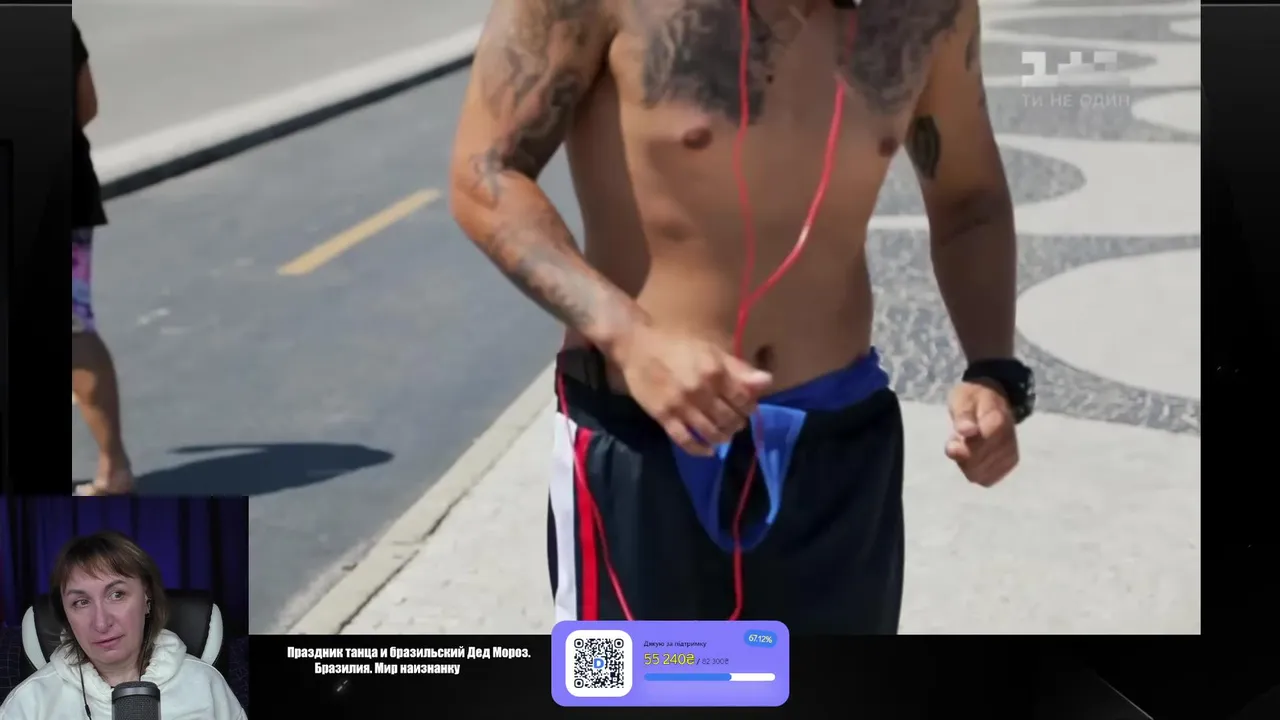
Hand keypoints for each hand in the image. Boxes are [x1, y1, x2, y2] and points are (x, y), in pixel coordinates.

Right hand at [614, 326, 771, 455]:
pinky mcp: (664, 417)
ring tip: (723, 435)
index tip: (746, 407)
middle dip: (737, 423)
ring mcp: (681, 406)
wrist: (636, 347)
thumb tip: (767, 382)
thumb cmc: (677, 345)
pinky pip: (685, 440)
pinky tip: (707, 450)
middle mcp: (700, 391)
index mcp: (715, 372)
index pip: (744, 400)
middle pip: (730, 419)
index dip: (749, 406)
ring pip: (711, 432)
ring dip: (722, 437)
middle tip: (735, 422)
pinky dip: (700, 449)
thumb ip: (739, 368)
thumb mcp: (711, 350)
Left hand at [944, 380, 1018, 486]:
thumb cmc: (973, 398)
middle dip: (963, 456)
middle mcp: (1009, 440)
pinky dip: (977, 471)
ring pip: (980, 475)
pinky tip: (975, 456)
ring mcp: (1011, 454)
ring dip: (968, 464)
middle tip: (960, 440)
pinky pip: (988, 479)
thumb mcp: (962, 399)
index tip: (956, 436)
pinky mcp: (1010, 463)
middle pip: (977, 466)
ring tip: (968, 446)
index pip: (976, 448)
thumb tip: (966, 432)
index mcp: (998, 421)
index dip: (960, 446)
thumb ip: (963, 416)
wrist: (993, 396)